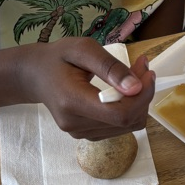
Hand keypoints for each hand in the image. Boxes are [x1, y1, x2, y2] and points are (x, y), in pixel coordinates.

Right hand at [26, 39, 155, 139]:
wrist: (35, 75)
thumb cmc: (58, 57)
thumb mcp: (83, 49)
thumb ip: (110, 67)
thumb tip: (137, 87)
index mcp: (72, 101)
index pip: (120, 114)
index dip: (142, 97)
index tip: (148, 72)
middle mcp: (75, 124)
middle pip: (127, 121)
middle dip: (143, 94)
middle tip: (142, 67)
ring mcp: (80, 133)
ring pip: (127, 126)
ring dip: (138, 101)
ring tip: (133, 74)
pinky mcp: (86, 134)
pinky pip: (119, 127)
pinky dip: (128, 108)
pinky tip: (123, 90)